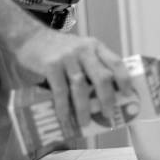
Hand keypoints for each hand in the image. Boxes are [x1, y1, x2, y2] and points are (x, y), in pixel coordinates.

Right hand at [13, 28, 132, 126]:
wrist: (30, 37)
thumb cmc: (60, 49)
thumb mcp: (82, 50)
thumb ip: (94, 65)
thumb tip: (108, 95)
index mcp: (96, 47)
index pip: (116, 63)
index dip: (124, 80)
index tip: (128, 95)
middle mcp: (85, 50)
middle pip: (102, 77)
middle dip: (107, 99)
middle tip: (108, 115)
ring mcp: (68, 57)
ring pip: (81, 86)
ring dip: (85, 107)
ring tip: (86, 122)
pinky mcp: (51, 65)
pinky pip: (60, 89)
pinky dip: (63, 106)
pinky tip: (65, 117)